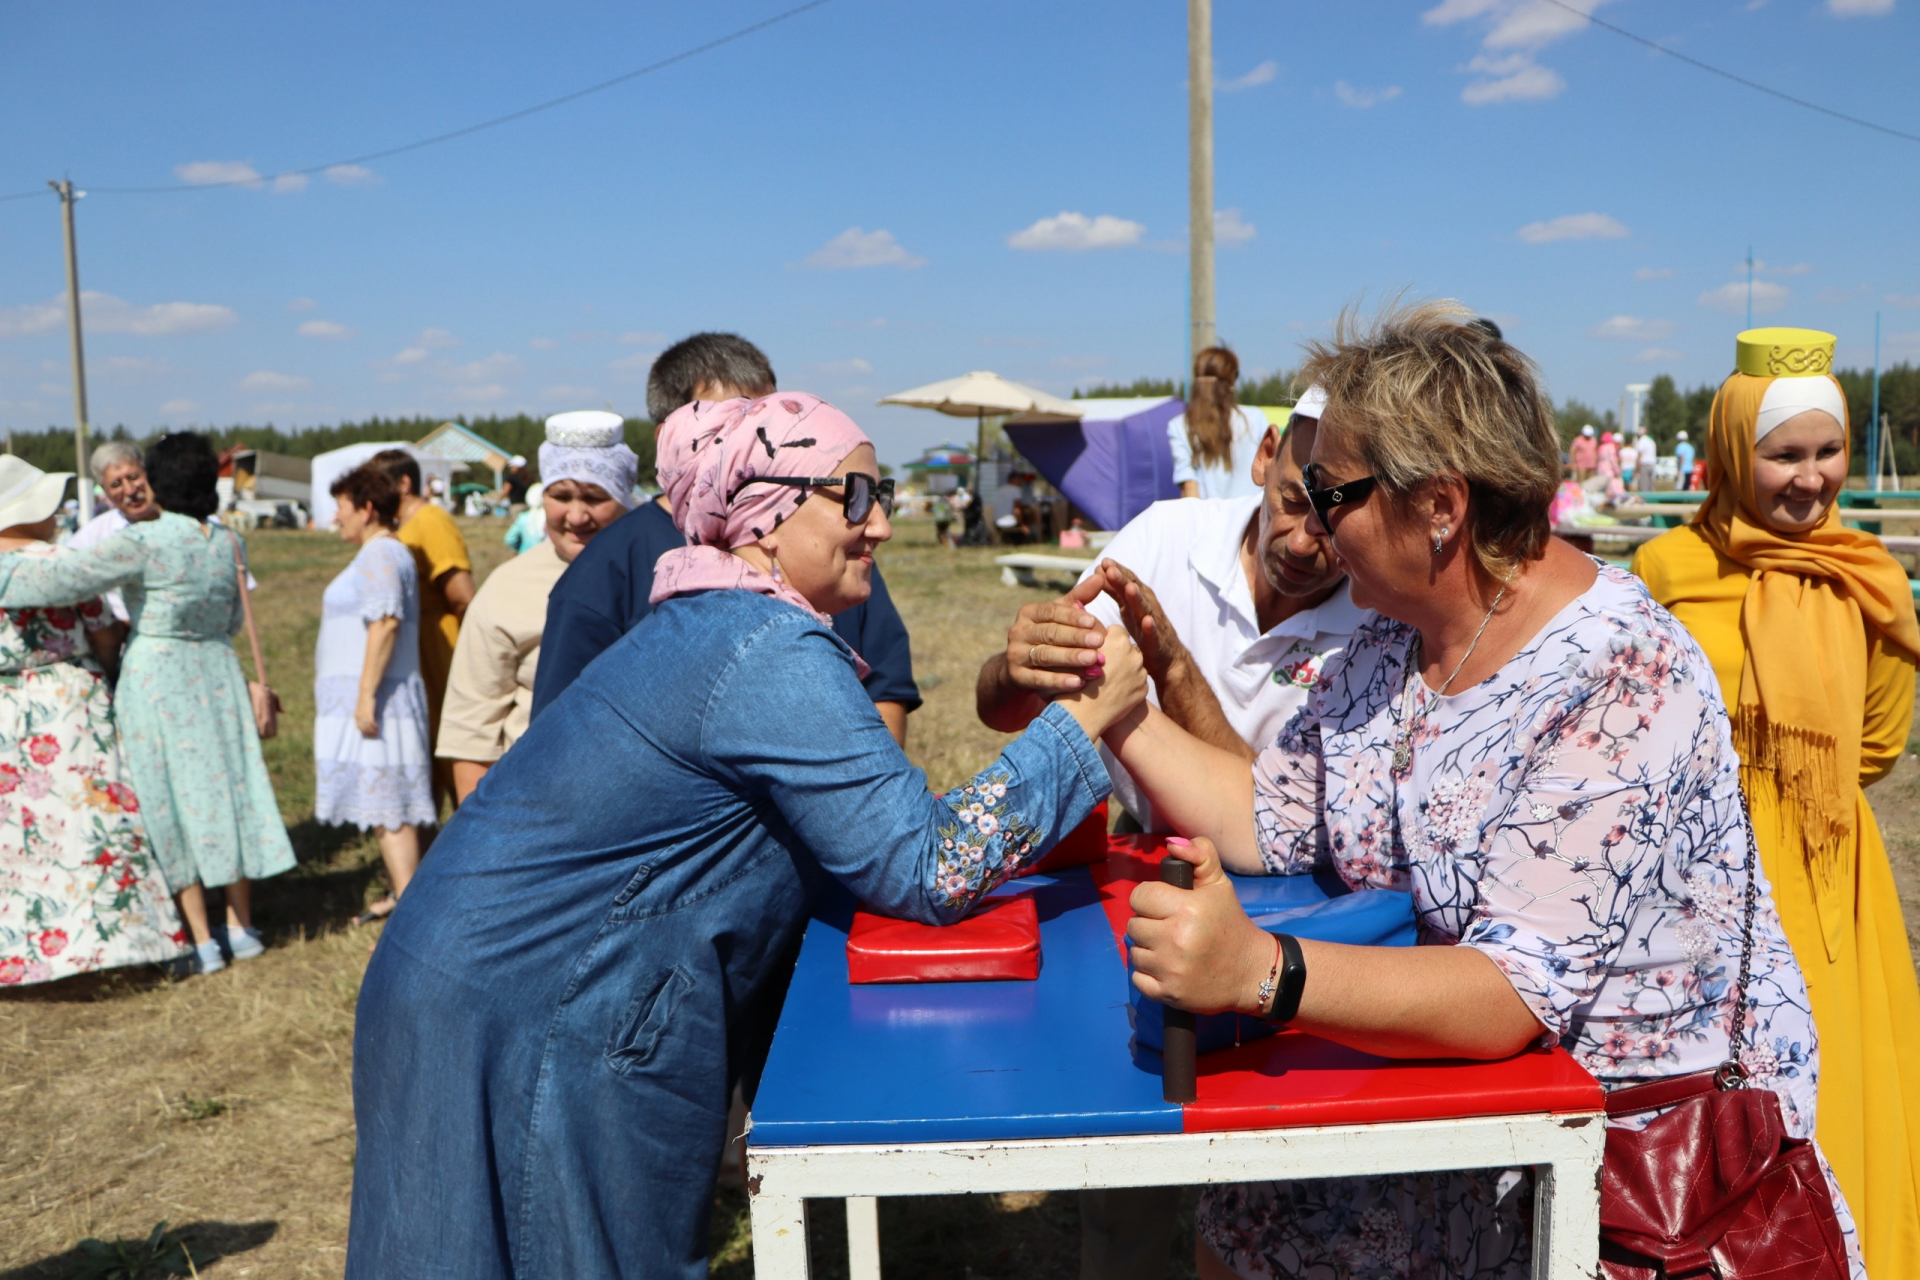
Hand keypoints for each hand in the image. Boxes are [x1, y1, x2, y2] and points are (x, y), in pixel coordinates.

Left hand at [355, 692, 379, 738]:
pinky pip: (371, 723)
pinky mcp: (369, 714)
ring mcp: (364, 716)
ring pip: (368, 727)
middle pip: (363, 729)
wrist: (366, 692)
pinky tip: (378, 728)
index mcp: (356, 716)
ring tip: (377, 733)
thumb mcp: (362, 708)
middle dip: (368, 734)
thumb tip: (366, 719)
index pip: (359, 727)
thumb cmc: (365, 699)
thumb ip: (362, 714)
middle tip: (374, 736)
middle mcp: (359, 717)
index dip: (363, 732)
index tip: (368, 735)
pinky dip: (374, 727)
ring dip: (372, 731)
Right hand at [1003, 574, 1108, 693]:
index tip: (1093, 621)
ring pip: (1045, 656)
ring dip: (1071, 659)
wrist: (1019, 668)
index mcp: (1028, 613)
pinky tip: (1079, 683)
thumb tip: (1100, 575)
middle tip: (1100, 642)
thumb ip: (1080, 597)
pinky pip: (1039, 679)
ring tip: (1094, 661)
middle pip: (1050, 633)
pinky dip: (1059, 681)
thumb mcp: (1060, 616)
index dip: (1072, 616)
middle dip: (1076, 638)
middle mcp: (1018, 631)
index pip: (1051, 611)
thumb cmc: (1048, 636)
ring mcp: (1015, 654)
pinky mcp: (1016, 676)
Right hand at [1055, 625, 1148, 740]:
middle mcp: (1133, 653)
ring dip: (1124, 670)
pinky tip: (1113, 693)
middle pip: (1127, 647)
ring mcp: (1140, 673)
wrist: (1080, 715)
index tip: (1094, 653)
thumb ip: (1086, 635)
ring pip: (1134, 665)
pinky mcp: (1143, 690)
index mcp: (1118, 639)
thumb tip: (1087, 618)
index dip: (1103, 642)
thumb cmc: (1072, 680)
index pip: (1115, 631)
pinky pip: (1137, 682)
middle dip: (1117, 655)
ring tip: (1105, 683)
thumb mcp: (1075, 651)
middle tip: (1100, 669)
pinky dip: (1128, 686)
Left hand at [1095, 560, 1186, 684]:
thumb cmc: (1145, 630)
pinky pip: (1154, 633)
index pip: (1128, 581)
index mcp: (1139, 599)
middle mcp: (1147, 607)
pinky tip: (1147, 621)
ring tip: (1129, 588)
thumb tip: (1099, 572)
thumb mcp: (1127, 608)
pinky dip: (1151, 626)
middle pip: (1135, 590)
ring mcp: (1154, 624)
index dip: (1117, 571)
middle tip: (1110, 568)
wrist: (1167, 659)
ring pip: (1145, 608)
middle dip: (1123, 578)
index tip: (1104, 562)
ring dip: (1137, 598)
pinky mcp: (1157, 642)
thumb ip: (1115, 591)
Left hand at [1127, 837, 1274, 1014]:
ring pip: (1135, 951)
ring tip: (1170, 948)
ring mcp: (1171, 969)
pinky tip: (1167, 968)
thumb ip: (1200, 855)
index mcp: (1188, 908)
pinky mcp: (1169, 993)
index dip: (1150, 899)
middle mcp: (1177, 939)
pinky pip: (1138, 978)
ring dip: (1148, 949)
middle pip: (1134, 924)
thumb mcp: (1220, 885)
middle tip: (1170, 928)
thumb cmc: (1231, 924)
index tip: (1165, 905)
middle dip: (1149, 924)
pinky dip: (1149, 973)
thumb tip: (1172, 844)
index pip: (1140, 896)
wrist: (1252, 972)